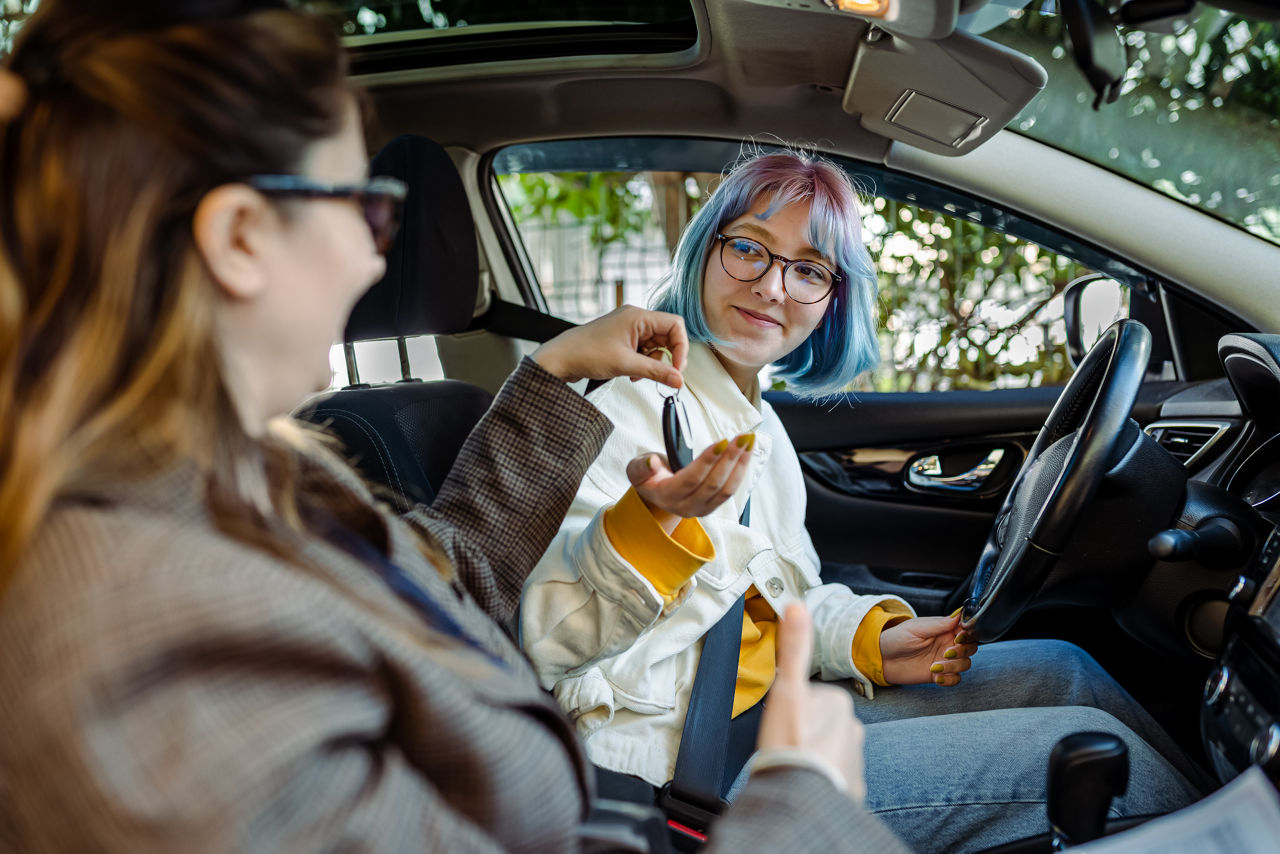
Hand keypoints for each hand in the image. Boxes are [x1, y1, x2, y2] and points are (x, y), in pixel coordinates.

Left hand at [531, 305, 687, 388]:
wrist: (560, 359)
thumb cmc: (585, 353)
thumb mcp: (625, 365)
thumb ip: (656, 372)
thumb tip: (678, 380)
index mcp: (637, 316)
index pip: (674, 325)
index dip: (681, 347)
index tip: (677, 368)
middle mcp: (634, 319)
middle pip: (667, 336)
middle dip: (666, 358)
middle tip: (665, 375)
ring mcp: (628, 330)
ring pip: (655, 346)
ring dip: (652, 364)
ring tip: (637, 374)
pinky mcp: (622, 340)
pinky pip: (643, 351)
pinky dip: (642, 364)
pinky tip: (631, 373)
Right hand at [625, 434, 754, 533]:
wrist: (657, 495)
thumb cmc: (648, 477)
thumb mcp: (636, 469)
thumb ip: (641, 467)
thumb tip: (652, 463)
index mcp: (667, 496)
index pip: (691, 479)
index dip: (708, 461)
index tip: (722, 442)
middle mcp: (686, 507)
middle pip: (713, 484)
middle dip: (730, 459)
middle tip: (742, 438)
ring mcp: (702, 509)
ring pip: (726, 489)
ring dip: (740, 464)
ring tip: (749, 442)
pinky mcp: (713, 506)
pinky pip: (731, 490)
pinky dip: (741, 470)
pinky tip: (747, 453)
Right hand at [757, 603, 865, 800]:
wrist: (799, 795)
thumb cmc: (790, 743)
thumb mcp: (787, 690)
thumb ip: (794, 648)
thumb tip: (797, 606)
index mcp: (839, 702)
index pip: (812, 697)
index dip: (793, 707)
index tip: (783, 720)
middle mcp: (854, 729)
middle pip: (820, 723)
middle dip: (804, 731)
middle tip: (785, 742)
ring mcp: (855, 759)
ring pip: (827, 749)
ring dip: (811, 754)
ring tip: (792, 763)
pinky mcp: (852, 787)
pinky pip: (833, 776)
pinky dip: (820, 777)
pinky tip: (804, 780)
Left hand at [879, 613, 977, 686]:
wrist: (881, 658)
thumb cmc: (896, 638)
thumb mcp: (916, 628)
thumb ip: (939, 624)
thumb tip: (959, 613)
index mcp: (943, 629)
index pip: (966, 630)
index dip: (967, 634)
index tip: (959, 637)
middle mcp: (946, 644)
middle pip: (970, 648)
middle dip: (963, 651)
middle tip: (946, 653)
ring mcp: (944, 660)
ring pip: (965, 664)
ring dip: (954, 666)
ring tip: (935, 666)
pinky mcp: (939, 674)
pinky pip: (955, 679)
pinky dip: (949, 679)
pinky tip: (936, 676)